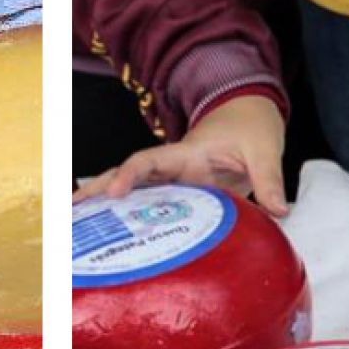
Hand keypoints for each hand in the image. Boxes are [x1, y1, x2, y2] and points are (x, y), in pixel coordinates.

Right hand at [75, 94, 289, 214]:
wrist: (247, 113)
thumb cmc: (252, 126)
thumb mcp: (264, 149)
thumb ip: (269, 180)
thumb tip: (280, 211)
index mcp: (187, 152)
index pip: (149, 161)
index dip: (130, 175)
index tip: (116, 193)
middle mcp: (173, 166)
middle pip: (126, 176)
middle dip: (97, 191)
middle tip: (68, 213)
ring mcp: (173, 180)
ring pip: (131, 191)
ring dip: (104, 206)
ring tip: (74, 229)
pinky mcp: (180, 192)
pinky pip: (148, 205)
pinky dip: (127, 217)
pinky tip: (110, 235)